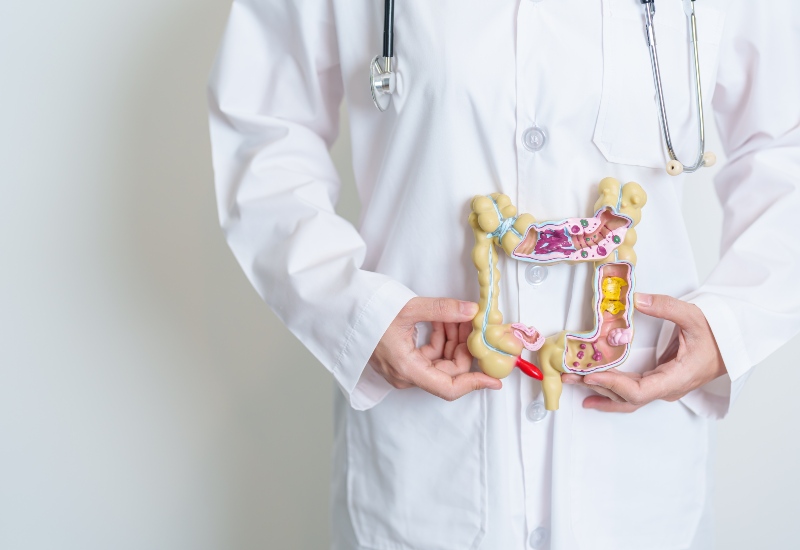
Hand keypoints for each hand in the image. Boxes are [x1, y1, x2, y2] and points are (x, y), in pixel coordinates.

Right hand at [370, 297, 502, 400]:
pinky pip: (430, 354)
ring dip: (453, 339)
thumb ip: (443, 310)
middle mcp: (406, 374)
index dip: (474, 383)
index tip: (494, 378)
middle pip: (448, 372)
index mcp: (407, 369)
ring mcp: (403, 368)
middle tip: (473, 324)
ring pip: (440, 361)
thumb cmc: (368, 312)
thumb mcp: (409, 308)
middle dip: (464, 347)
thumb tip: (471, 310)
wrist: (342, 310)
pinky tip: (444, 319)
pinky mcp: (402, 359)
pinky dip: (440, 337)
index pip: (448, 388)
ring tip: (457, 316)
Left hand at [561, 293, 726, 412]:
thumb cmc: (717, 333)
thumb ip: (666, 307)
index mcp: (676, 378)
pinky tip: (592, 393)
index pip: (639, 391)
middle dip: (597, 388)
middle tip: (570, 377)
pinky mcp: (659, 383)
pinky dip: (611, 392)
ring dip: (600, 392)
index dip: (613, 385)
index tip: (591, 376)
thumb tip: (637, 300)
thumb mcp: (694, 316)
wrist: (733, 344)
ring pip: (628, 399)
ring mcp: (663, 388)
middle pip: (627, 398)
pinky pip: (631, 393)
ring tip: (573, 384)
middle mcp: (667, 388)